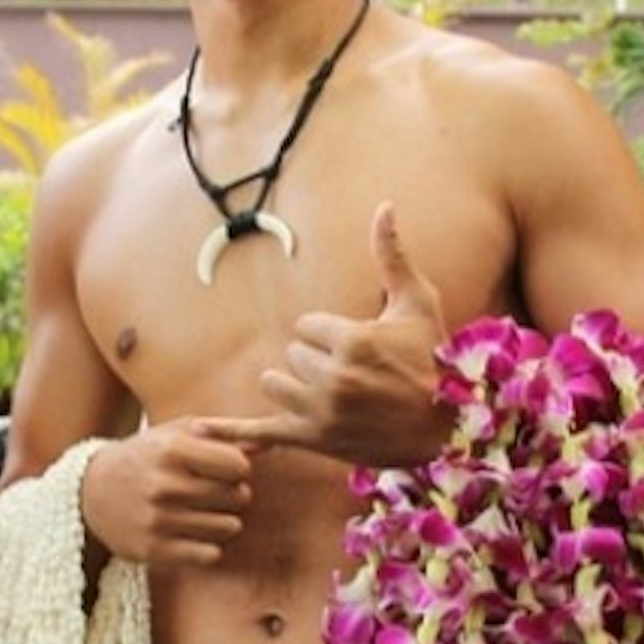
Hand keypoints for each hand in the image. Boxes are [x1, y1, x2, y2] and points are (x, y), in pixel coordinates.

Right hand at [81, 424, 251, 567]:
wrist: (91, 492)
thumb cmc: (145, 456)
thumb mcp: (174, 434)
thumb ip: (220, 435)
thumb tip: (265, 443)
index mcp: (172, 450)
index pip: (238, 465)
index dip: (238, 468)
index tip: (226, 469)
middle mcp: (164, 485)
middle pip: (238, 496)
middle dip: (234, 494)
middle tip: (216, 492)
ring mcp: (158, 520)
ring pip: (229, 527)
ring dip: (224, 520)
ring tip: (204, 511)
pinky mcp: (154, 550)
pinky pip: (211, 554)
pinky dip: (208, 545)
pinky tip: (191, 532)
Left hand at [198, 202, 452, 468]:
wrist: (446, 428)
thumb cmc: (431, 357)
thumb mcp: (416, 302)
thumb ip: (391, 254)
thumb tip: (384, 204)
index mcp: (352, 341)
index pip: (306, 326)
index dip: (330, 333)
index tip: (360, 347)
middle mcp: (334, 378)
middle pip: (292, 354)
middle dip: (317, 360)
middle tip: (356, 375)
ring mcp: (321, 412)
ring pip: (275, 384)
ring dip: (295, 386)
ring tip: (333, 395)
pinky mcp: (313, 439)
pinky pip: (261, 431)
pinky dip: (231, 431)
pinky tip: (198, 428)